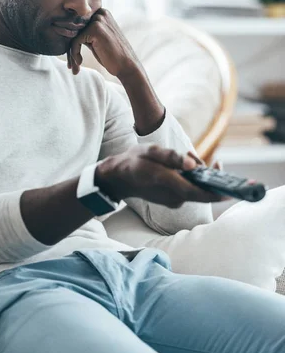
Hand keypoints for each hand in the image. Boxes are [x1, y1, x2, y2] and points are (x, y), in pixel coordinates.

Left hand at [67, 8, 139, 77]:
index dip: (73, 41)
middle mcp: (100, 13)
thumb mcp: (98, 40)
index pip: (78, 24)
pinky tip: (80, 63)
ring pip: (73, 35)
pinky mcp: (95, 29)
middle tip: (71, 65)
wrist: (127, 66)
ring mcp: (98, 20)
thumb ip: (86, 33)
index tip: (73, 57)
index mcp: (102, 13)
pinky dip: (74, 54)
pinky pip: (75, 41)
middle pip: (74, 29)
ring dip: (71, 53)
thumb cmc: (113, 56)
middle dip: (71, 48)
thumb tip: (68, 31)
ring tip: (74, 67)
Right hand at [95, 145, 225, 208]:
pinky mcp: (173, 199)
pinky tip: (187, 167)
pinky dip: (194, 179)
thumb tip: (192, 165)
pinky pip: (191, 190)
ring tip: (190, 159)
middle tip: (217, 163)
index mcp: (169, 183)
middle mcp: (174, 197)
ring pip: (197, 189)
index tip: (234, 189)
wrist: (118, 178)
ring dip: (201, 176)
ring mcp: (173, 200)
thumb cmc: (134, 162)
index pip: (199, 192)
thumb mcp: (150, 152)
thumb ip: (171, 157)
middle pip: (202, 191)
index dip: (219, 192)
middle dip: (213, 178)